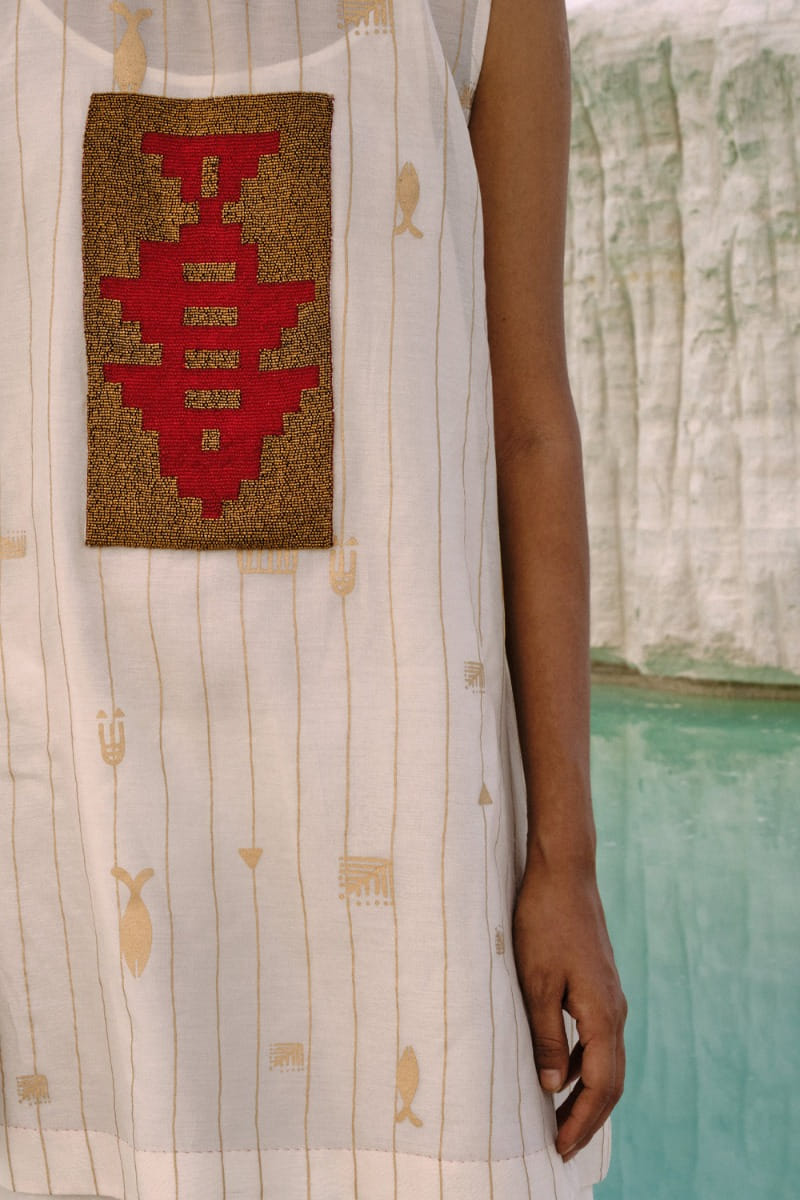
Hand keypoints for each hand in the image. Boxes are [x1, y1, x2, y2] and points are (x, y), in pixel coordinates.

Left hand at [511, 858, 626, 1162]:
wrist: (565, 873)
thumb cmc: (544, 922)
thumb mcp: (536, 982)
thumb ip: (546, 1035)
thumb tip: (552, 1085)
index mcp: (602, 1014)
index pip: (600, 1085)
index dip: (581, 1120)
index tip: (561, 1148)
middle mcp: (615, 1009)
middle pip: (610, 1079)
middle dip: (588, 1116)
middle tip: (562, 1145)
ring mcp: (611, 995)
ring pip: (607, 1058)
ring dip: (588, 1092)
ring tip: (560, 1117)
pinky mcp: (601, 983)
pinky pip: (601, 1038)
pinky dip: (587, 1064)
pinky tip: (565, 1069)